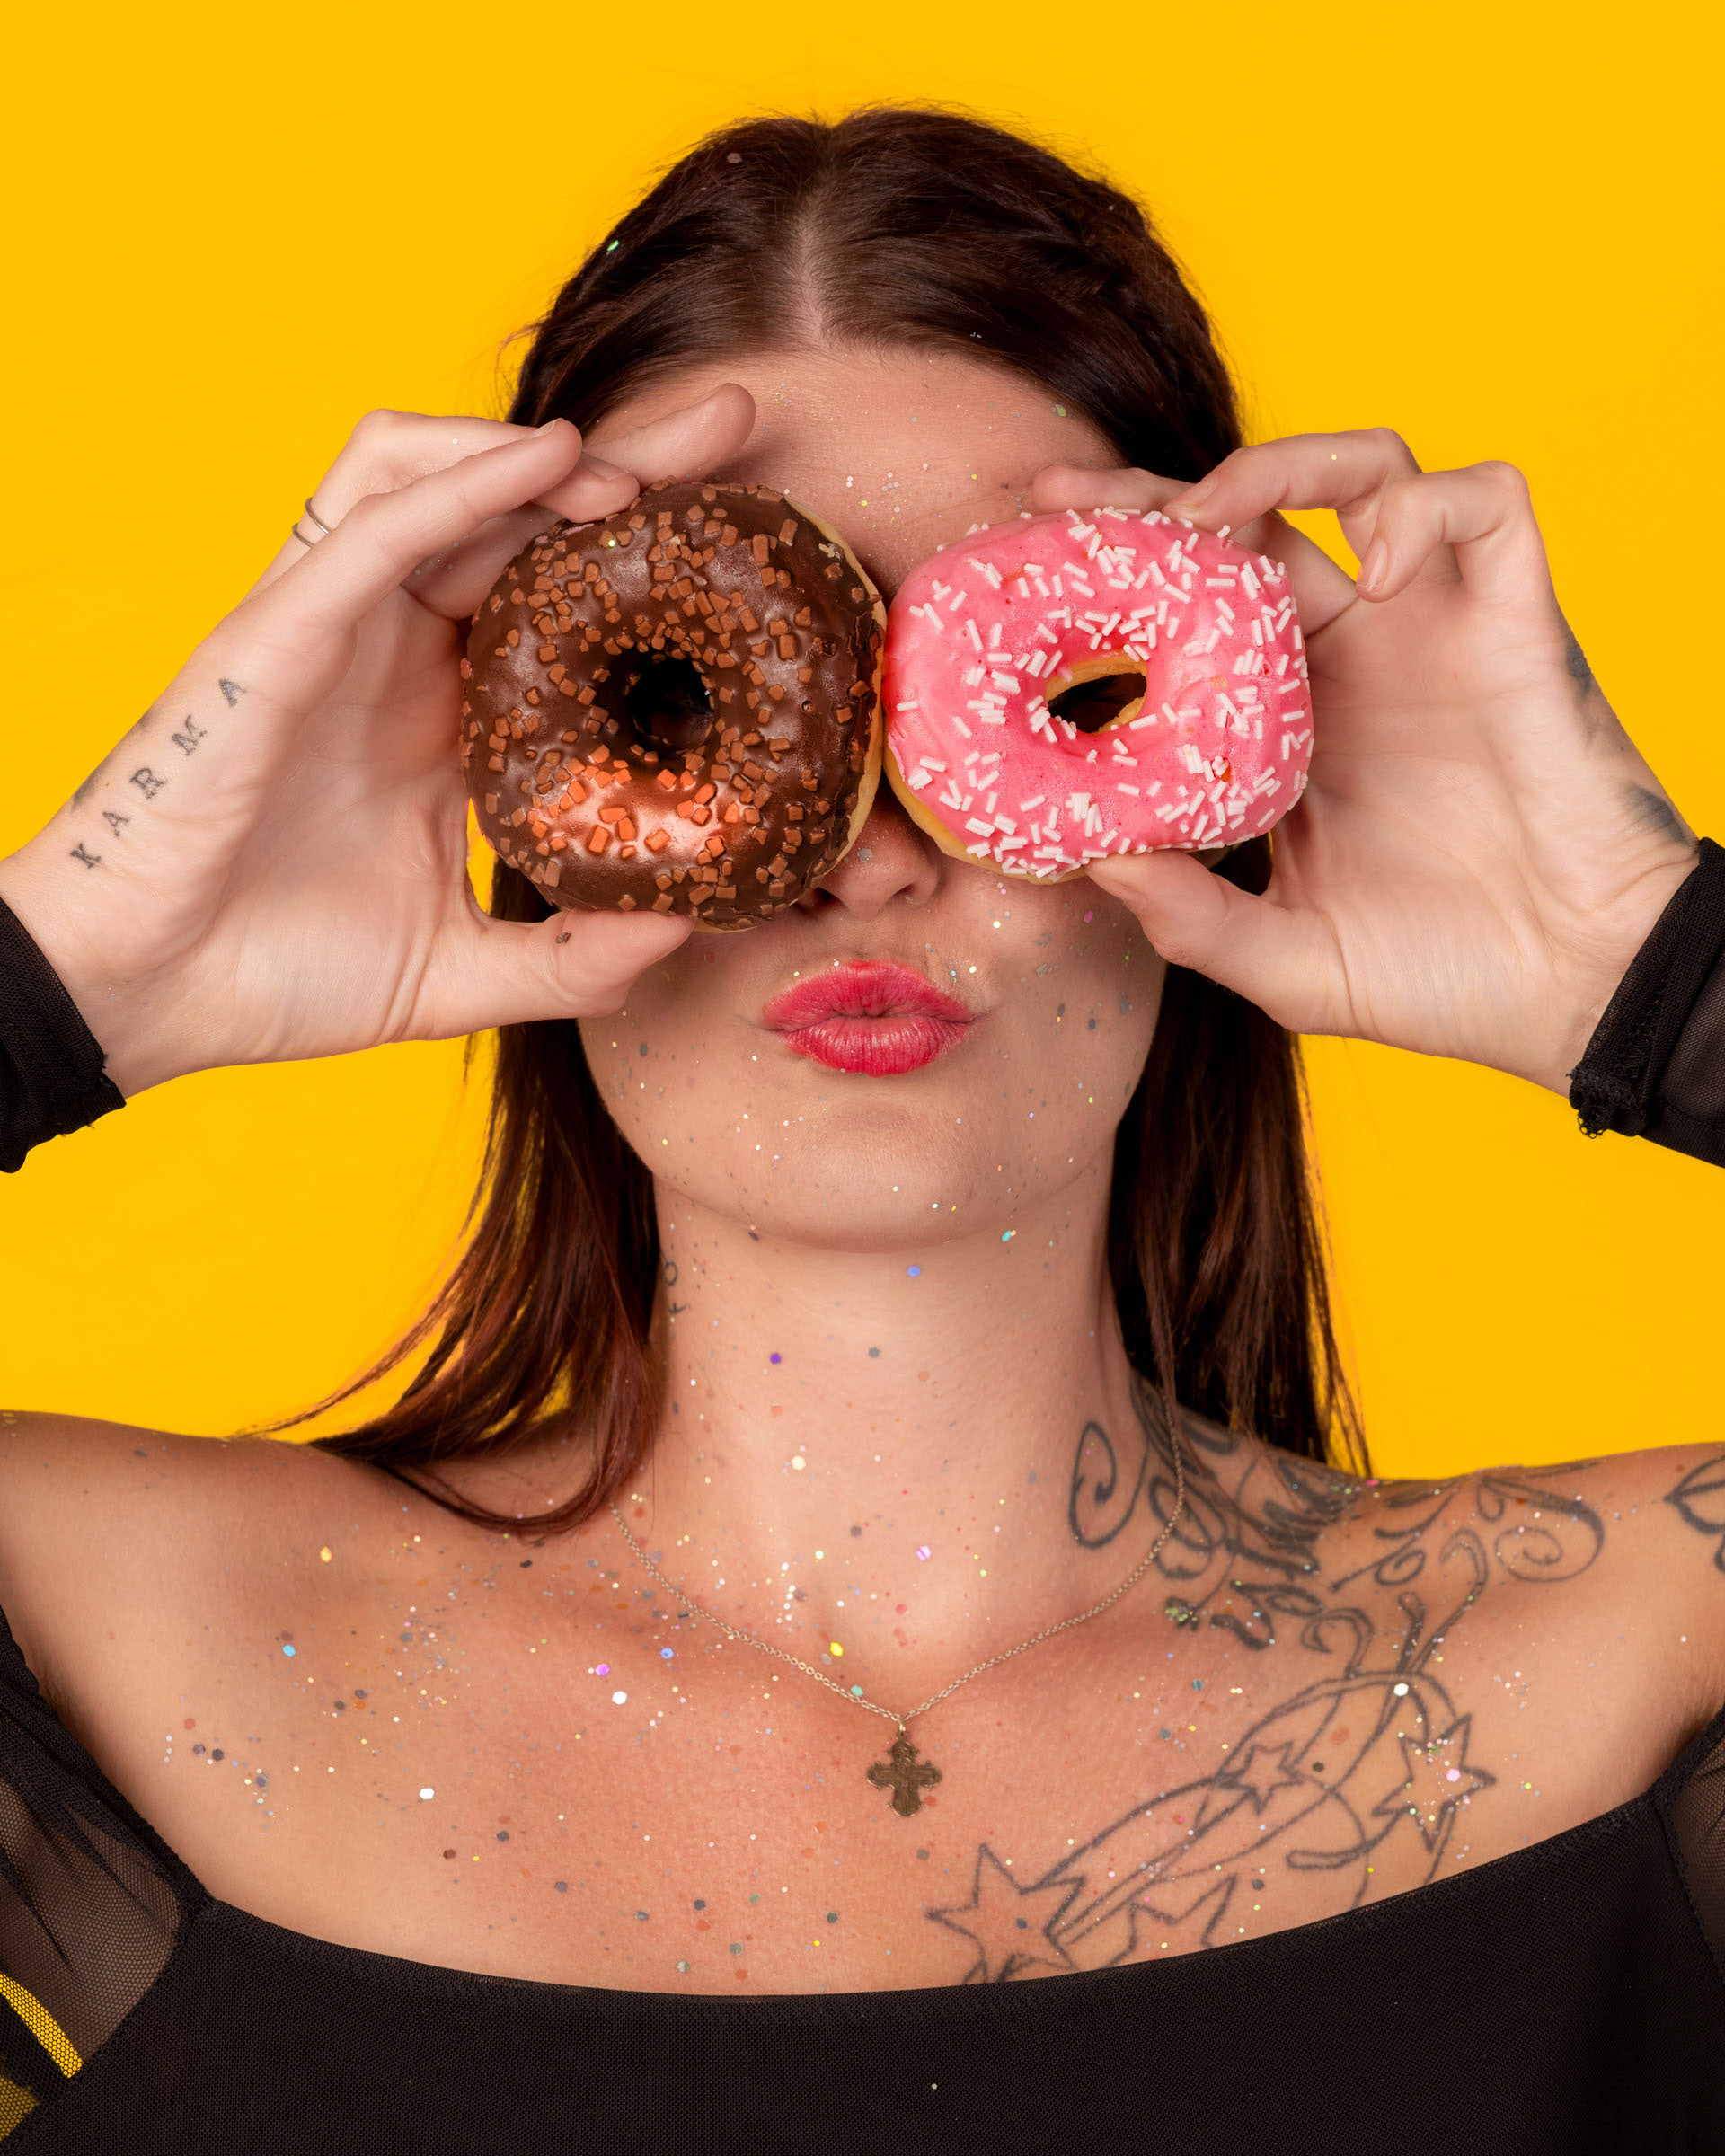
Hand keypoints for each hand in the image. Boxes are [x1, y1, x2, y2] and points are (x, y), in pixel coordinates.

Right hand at [0, 387, 755, 1094]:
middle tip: (734, 426)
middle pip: (518, 516)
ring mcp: (335, 632)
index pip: (559, 601)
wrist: (151, 1000)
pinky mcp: (279, 631)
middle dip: (631, 461)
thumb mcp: (466, 970)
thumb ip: (572, 957)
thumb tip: (685, 930)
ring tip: (638, 475)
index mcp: (448, 718)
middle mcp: (397, 655)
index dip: (649, 556)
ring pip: (438, 478)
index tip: (749, 541)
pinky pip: (376, 524)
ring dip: (544, 458)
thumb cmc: (280, 974)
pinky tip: (553, 463)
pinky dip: (465, 480)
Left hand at [1034, 433, 1697, 1090]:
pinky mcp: (1517, 620)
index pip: (1188, 606)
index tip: (1030, 563)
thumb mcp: (1285, 962)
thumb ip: (1191, 917)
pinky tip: (1379, 567)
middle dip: (1156, 493)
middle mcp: (1352, 657)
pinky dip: (1427, 505)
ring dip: (1285, 465)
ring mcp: (1433, 630)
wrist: (1580, 993)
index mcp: (1287, 721)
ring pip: (1367, 470)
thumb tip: (1092, 862)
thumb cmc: (1441, 979)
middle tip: (1069, 505)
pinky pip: (1488, 501)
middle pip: (1251, 519)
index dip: (1114, 574)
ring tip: (1217, 516)